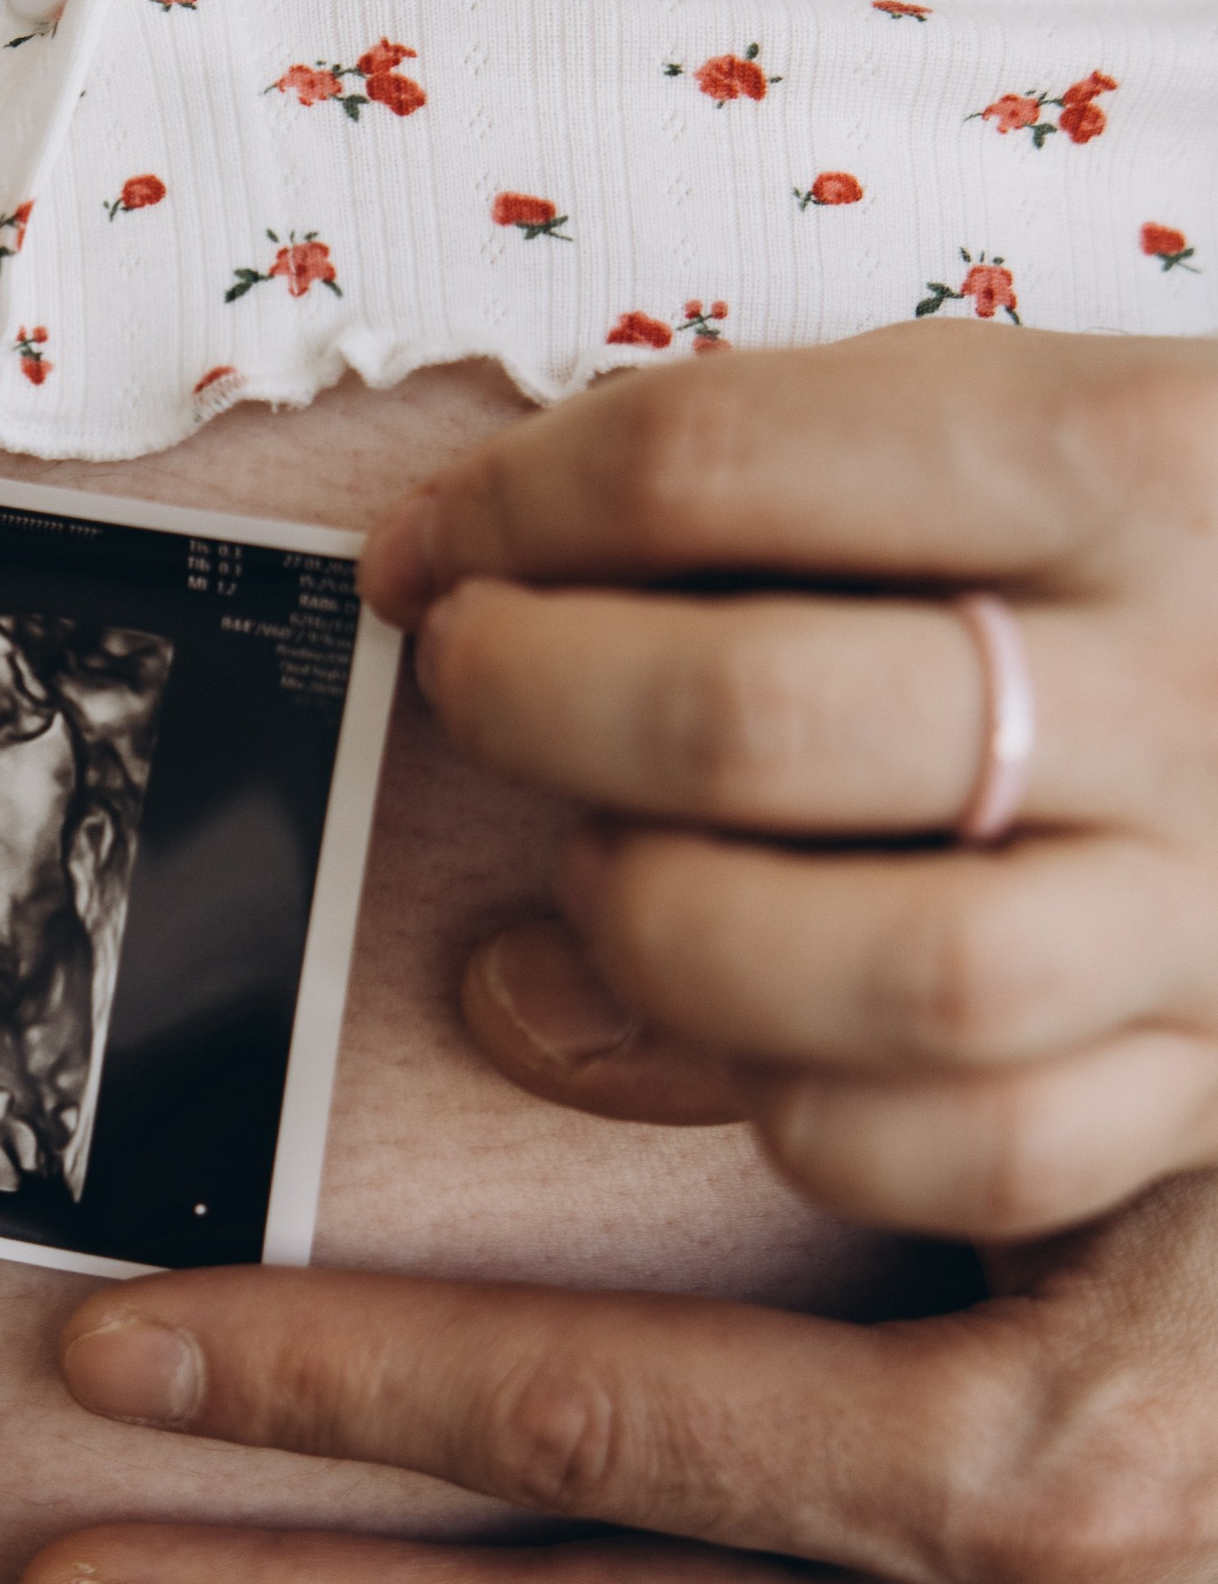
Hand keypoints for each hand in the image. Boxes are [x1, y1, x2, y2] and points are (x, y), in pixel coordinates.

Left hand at [363, 325, 1217, 1241]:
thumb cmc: (1185, 565)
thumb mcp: (1049, 435)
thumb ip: (796, 489)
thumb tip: (444, 582)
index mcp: (1144, 452)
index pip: (729, 458)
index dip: (519, 506)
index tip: (441, 546)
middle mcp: (1202, 680)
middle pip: (758, 721)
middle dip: (547, 708)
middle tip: (482, 683)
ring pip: (878, 970)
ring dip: (667, 933)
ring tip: (610, 878)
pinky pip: (980, 1148)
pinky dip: (810, 1119)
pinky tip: (753, 1055)